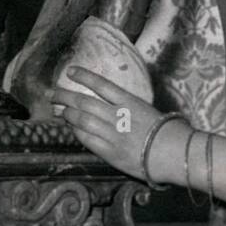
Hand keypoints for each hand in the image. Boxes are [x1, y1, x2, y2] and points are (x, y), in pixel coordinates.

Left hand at [53, 66, 187, 183]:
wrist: (173, 154)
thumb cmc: (166, 130)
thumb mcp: (147, 110)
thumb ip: (127, 106)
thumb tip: (109, 102)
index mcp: (129, 102)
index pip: (101, 84)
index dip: (83, 76)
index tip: (70, 71)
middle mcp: (117, 115)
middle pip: (84, 102)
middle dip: (65, 96)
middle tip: (52, 93)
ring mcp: (112, 134)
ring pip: (82, 120)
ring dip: (67, 114)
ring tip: (59, 110)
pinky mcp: (109, 152)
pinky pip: (87, 139)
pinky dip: (77, 132)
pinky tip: (72, 128)